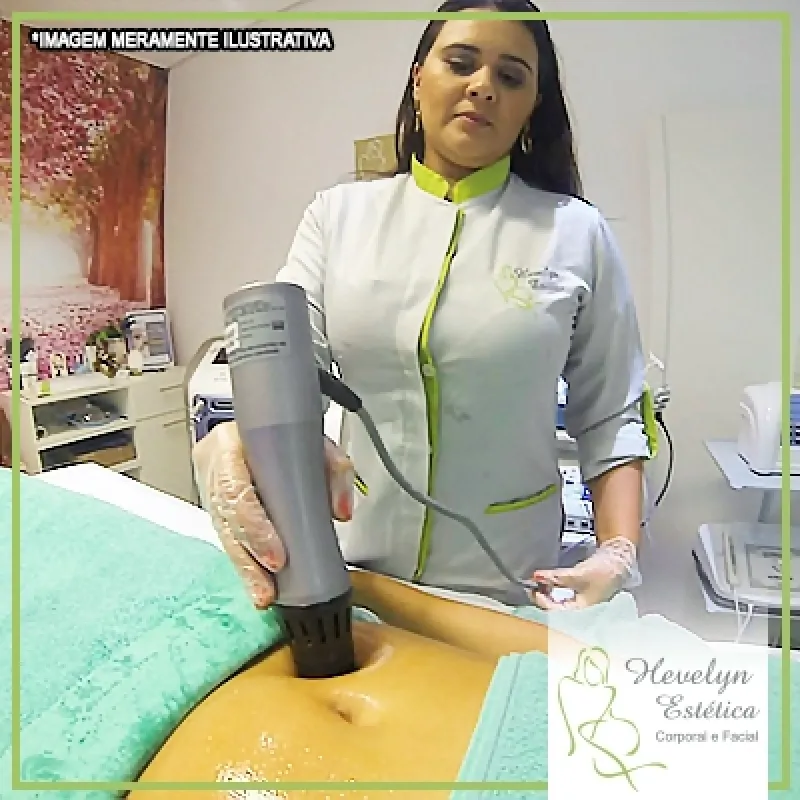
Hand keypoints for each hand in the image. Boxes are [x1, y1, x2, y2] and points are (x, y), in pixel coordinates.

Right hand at [192, 421, 354, 608]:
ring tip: (263, 593)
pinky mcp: (215, 505)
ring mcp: (210, 487)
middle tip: (269, 584)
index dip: (255, 527)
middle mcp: (214, 466)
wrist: (260, 425)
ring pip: (223, 534)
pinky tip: (257, 584)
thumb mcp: (314, 441)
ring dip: (246, 568)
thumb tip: (341, 511)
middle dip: (249, 557)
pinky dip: (244, 563)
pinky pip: (226, 538)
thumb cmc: (282, 433)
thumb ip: (333, 470)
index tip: (276, 555)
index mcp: (231, 443)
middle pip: (226, 520)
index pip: (235, 490)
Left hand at [531, 536, 639, 610]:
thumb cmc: (602, 572)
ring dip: (546, 591)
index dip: (543, 603)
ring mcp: (580, 598)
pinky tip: (546, 580)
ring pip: (558, 599)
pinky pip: (562, 591)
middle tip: (530, 587)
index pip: (557, 612)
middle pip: (556, 607)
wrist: (619, 560)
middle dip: (542, 597)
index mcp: (582, 610)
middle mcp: (580, 607)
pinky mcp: (580, 589)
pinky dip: (553, 586)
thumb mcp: (578, 575)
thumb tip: (536, 576)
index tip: (533, 591)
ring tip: (536, 582)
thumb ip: (557, 577)